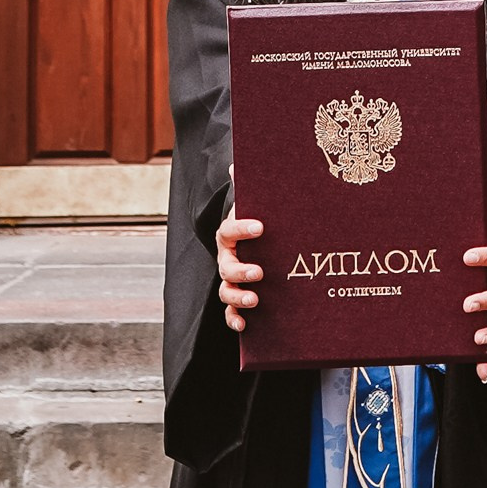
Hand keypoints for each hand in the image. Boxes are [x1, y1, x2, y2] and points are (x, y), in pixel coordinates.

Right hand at [216, 200, 261, 333]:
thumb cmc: (256, 223)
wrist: (251, 240)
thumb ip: (247, 187)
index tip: (260, 227)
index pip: (229, 230)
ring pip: (226, 291)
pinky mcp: (237, 297)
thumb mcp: (254, 204)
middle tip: (259, 272)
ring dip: (238, 297)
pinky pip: (230, 311)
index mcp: (229, 236)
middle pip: (226, 267)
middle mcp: (226, 259)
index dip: (242, 228)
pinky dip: (234, 318)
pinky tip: (244, 324)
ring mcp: (231, 280)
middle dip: (241, 271)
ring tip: (254, 299)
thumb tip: (236, 163)